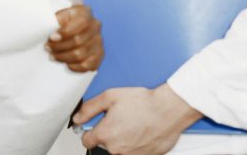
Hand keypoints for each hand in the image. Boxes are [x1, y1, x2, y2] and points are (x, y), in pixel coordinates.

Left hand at [46, 5, 102, 71]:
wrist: (71, 28)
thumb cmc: (62, 22)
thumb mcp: (58, 16)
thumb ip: (54, 20)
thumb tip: (48, 28)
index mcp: (85, 12)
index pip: (81, 23)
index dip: (65, 32)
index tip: (51, 38)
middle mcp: (95, 25)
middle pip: (78, 41)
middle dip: (59, 47)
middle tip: (47, 48)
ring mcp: (99, 41)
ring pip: (81, 54)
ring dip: (63, 57)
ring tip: (53, 56)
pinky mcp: (99, 54)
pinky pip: (87, 65)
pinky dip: (75, 67)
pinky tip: (66, 64)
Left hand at [74, 84, 201, 154]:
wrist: (169, 110)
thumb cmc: (143, 103)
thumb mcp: (110, 97)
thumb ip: (89, 108)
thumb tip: (77, 117)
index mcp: (105, 135)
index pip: (86, 140)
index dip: (89, 131)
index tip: (94, 125)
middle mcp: (117, 149)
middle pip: (104, 144)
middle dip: (109, 133)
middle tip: (120, 119)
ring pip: (120, 149)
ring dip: (123, 139)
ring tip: (133, 124)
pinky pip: (136, 151)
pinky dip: (137, 143)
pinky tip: (142, 130)